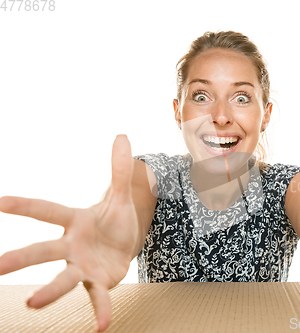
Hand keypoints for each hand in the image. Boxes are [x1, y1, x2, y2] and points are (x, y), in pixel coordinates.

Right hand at [0, 135, 137, 331]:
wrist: (125, 243)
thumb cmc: (115, 219)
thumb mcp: (121, 196)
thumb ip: (119, 170)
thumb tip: (123, 137)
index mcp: (74, 221)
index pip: (46, 210)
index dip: (24, 206)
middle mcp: (72, 245)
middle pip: (44, 250)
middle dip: (20, 257)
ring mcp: (83, 266)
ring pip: (64, 278)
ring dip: (49, 290)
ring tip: (32, 303)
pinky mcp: (99, 281)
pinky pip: (98, 297)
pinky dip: (101, 311)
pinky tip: (102, 327)